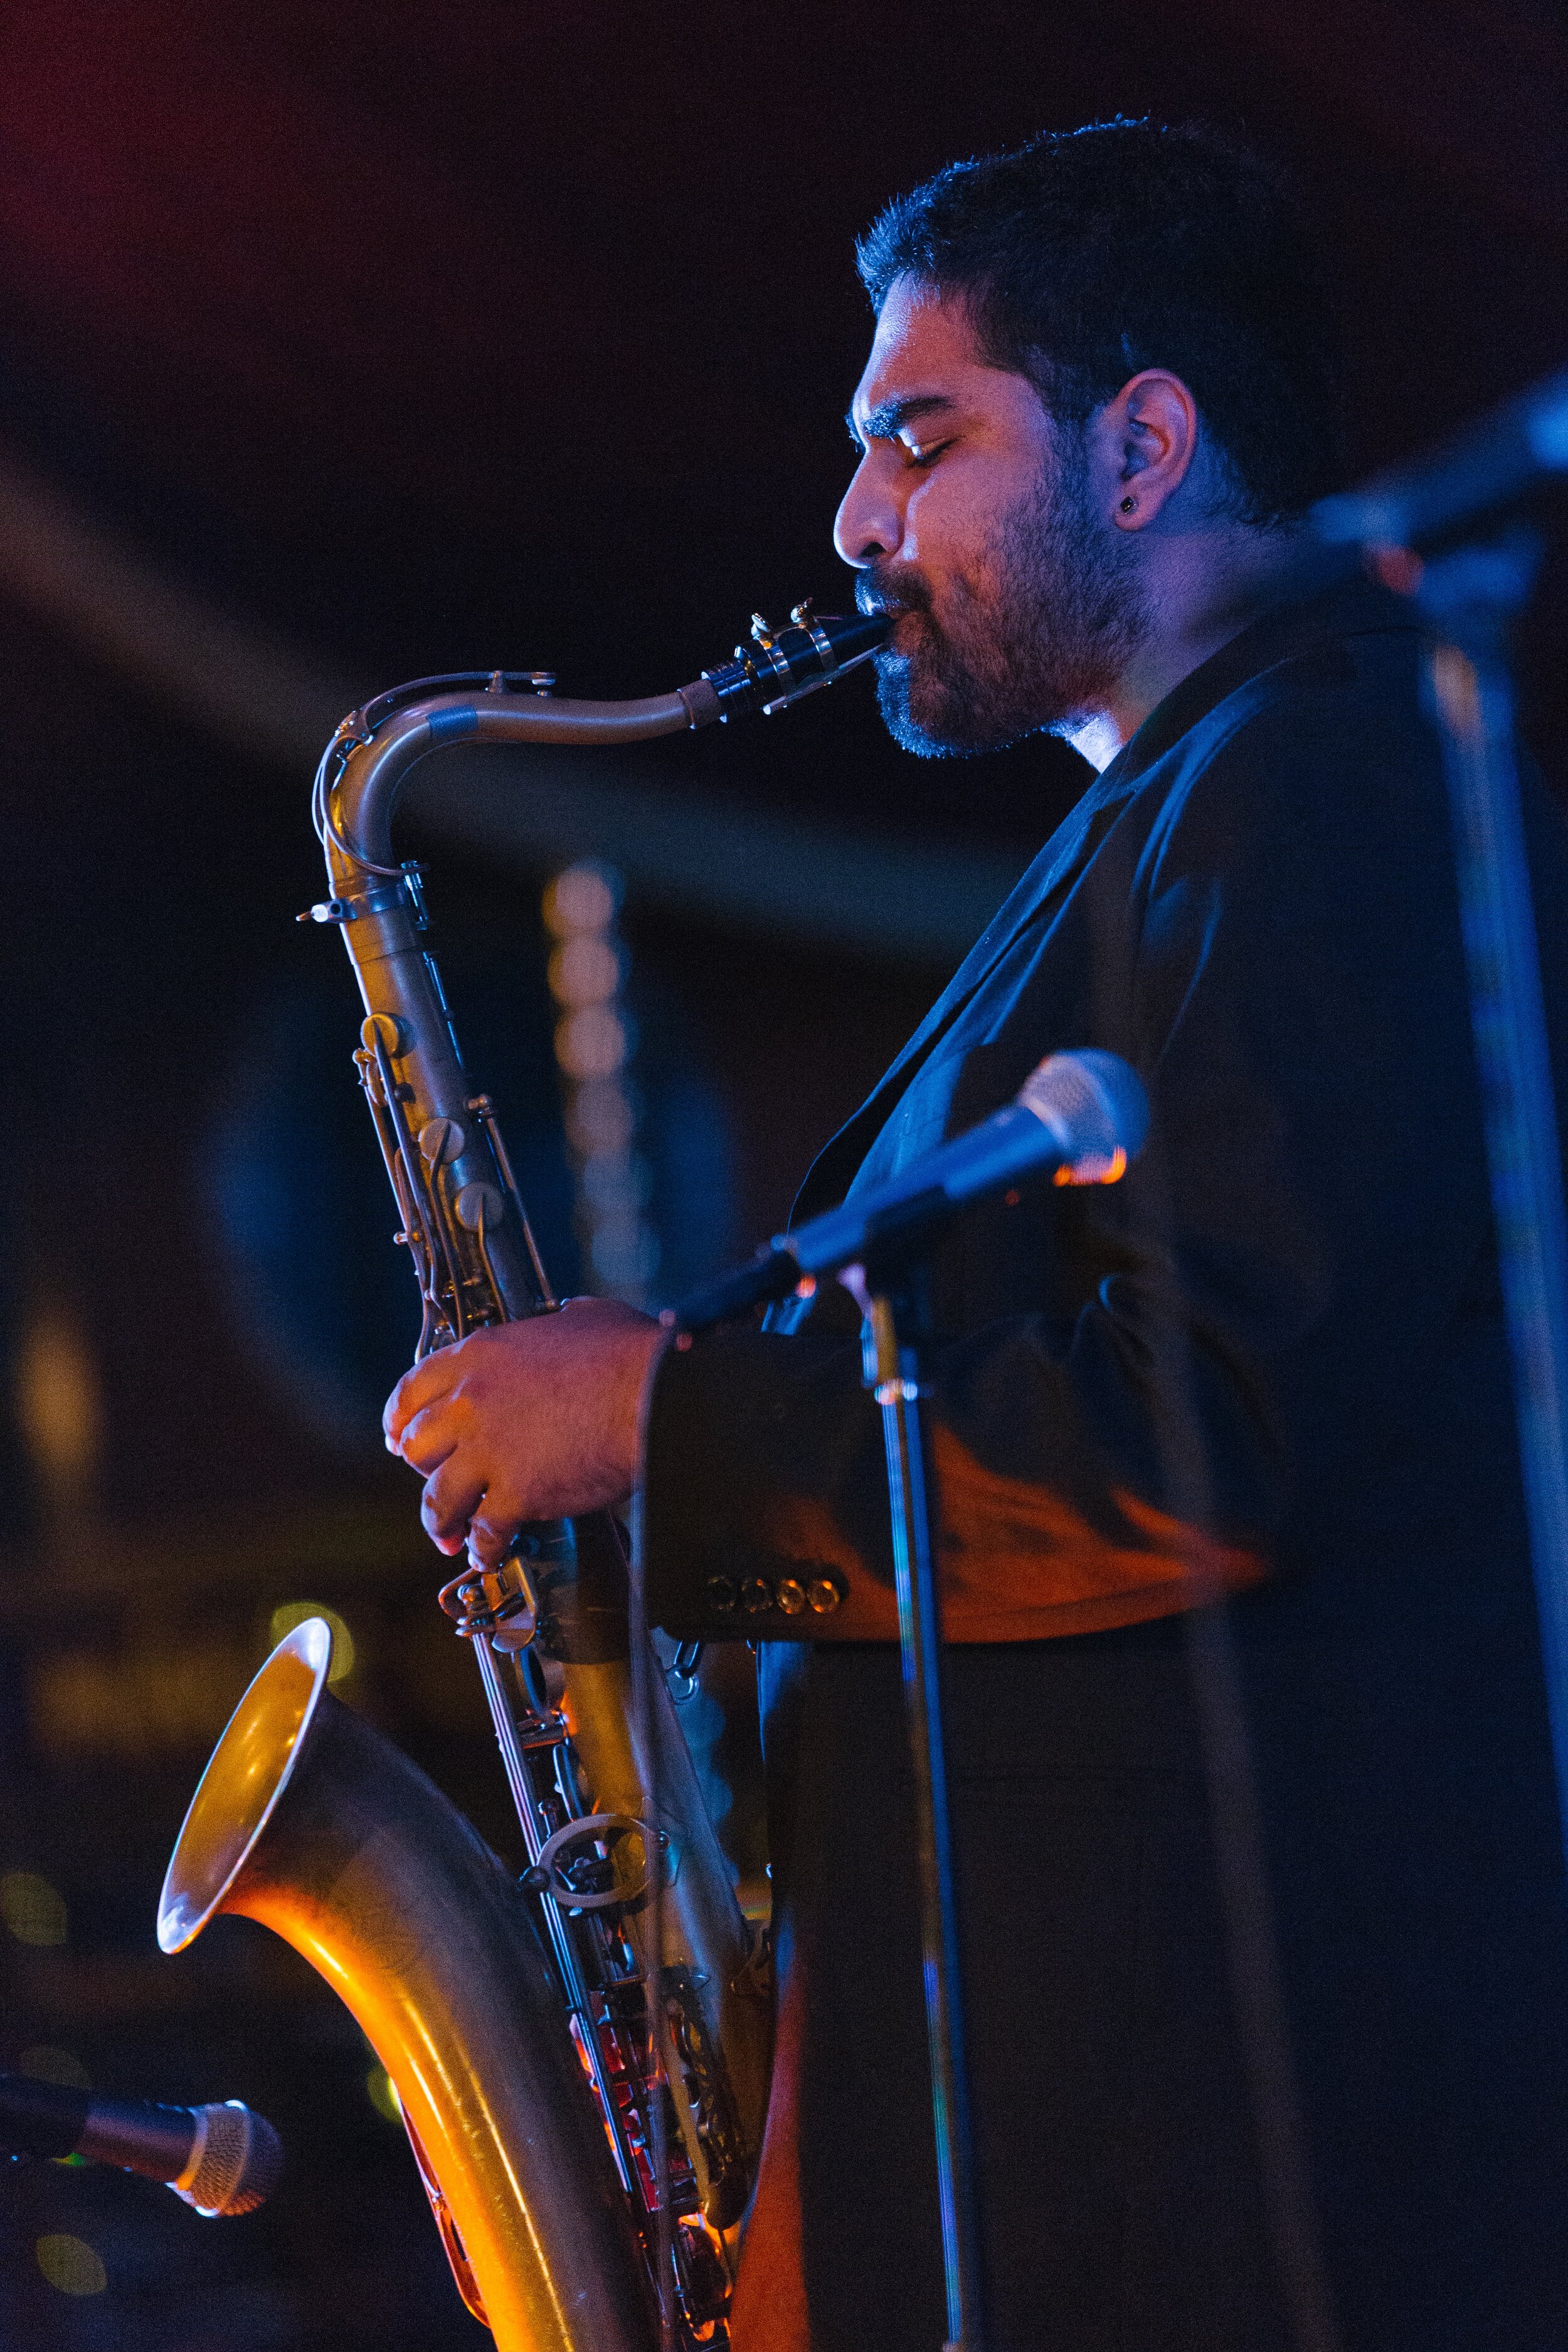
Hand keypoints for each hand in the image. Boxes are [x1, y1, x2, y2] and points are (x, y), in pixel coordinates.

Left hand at [383, 1299, 664, 1565]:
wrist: (656, 1395)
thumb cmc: (631, 1353)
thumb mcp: (583, 1317)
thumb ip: (556, 1322)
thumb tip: (564, 1320)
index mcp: (481, 1355)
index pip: (412, 1389)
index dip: (400, 1419)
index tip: (398, 1436)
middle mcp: (472, 1403)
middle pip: (417, 1446)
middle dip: (423, 1469)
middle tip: (432, 1482)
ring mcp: (489, 1450)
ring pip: (437, 1497)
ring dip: (441, 1520)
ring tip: (450, 1535)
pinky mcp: (516, 1492)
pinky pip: (484, 1532)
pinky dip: (484, 1548)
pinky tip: (492, 1552)